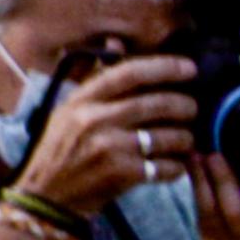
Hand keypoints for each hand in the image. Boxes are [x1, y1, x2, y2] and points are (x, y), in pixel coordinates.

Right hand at [15, 49, 199, 215]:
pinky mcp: (122, 174)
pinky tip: (177, 165)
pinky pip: (165, 166)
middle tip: (194, 108)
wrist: (46, 197)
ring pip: (167, 136)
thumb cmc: (61, 151)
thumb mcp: (68, 110)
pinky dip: (177, 166)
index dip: (164, 67)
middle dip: (184, 105)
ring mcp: (110, 147)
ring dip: (185, 138)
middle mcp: (95, 119)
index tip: (189, 68)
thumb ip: (94, 78)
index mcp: (82, 100)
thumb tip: (116, 42)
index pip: (129, 72)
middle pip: (155, 103)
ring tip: (187, 139)